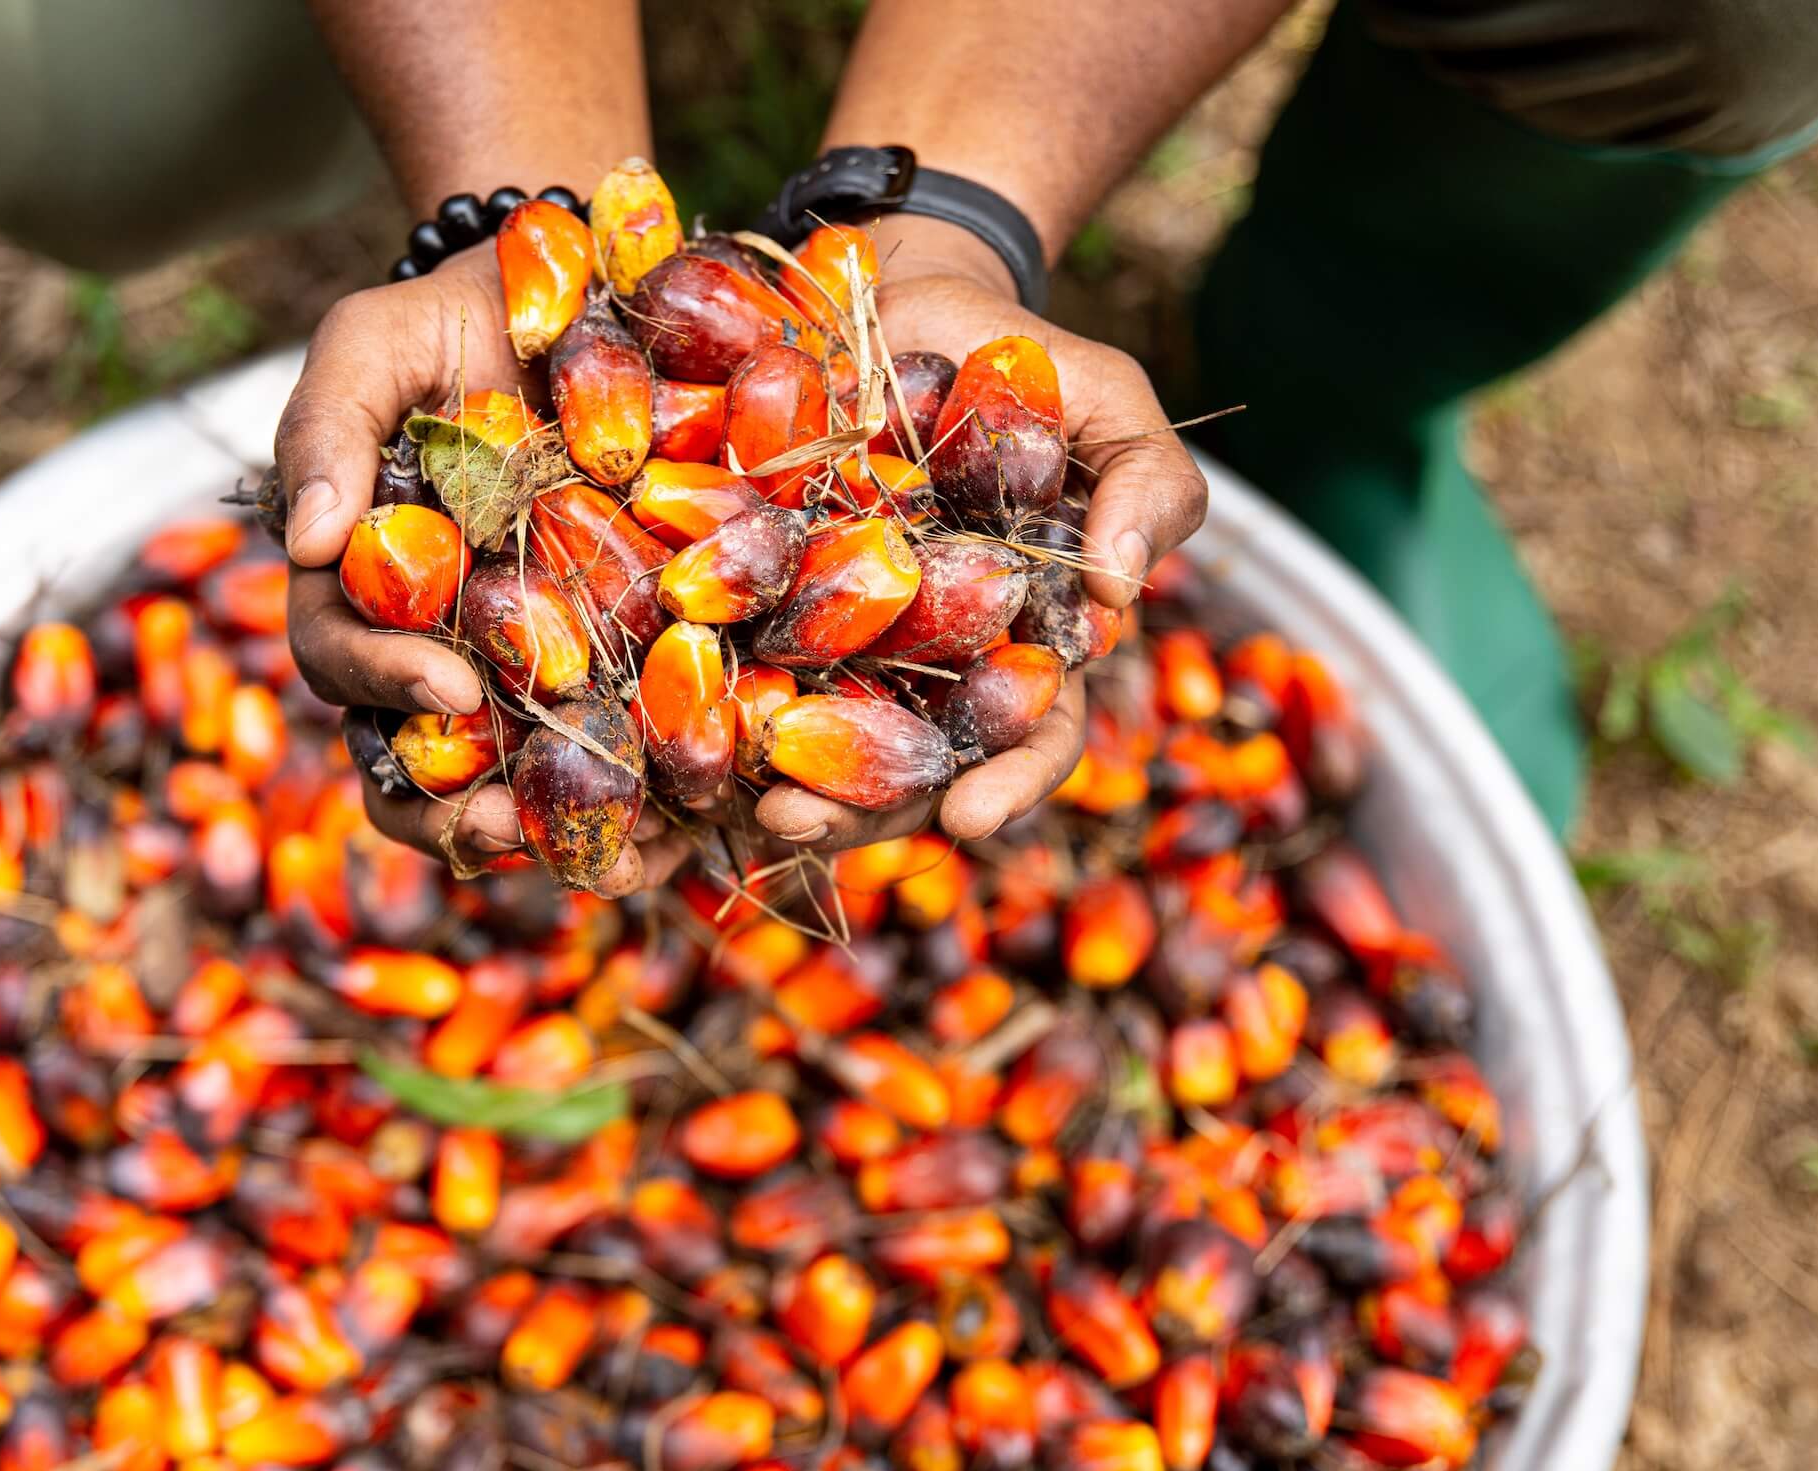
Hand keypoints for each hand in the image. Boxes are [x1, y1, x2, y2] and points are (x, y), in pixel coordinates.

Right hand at [275, 246, 690, 896]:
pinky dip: (651, 801)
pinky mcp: (622, 665)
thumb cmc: (456, 318)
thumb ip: (326, 427)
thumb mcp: (375, 344)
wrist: (582, 291)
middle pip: (416, 761)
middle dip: (452, 811)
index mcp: (367, 586)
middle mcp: (437, 644)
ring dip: (553, 834)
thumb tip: (304, 540)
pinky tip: (692, 830)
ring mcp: (528, 664)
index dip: (385, 685)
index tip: (447, 688)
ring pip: (517, 781)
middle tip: (502, 827)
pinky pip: (625, 751)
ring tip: (612, 861)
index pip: (345, 658)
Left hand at [753, 216, 1207, 852]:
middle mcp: (931, 663)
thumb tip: (1123, 594)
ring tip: (735, 799)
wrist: (901, 300)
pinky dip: (702, 698)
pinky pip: (729, 659)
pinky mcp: (759, 599)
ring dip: (770, 777)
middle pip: (906, 766)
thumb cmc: (1018, 361)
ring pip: (811, 737)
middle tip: (799, 824)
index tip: (969, 819)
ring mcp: (840, 640)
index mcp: (1023, 641)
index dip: (1009, 783)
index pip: (1032, 737)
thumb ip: (1147, 485)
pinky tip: (670, 721)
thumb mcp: (1105, 401)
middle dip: (856, 810)